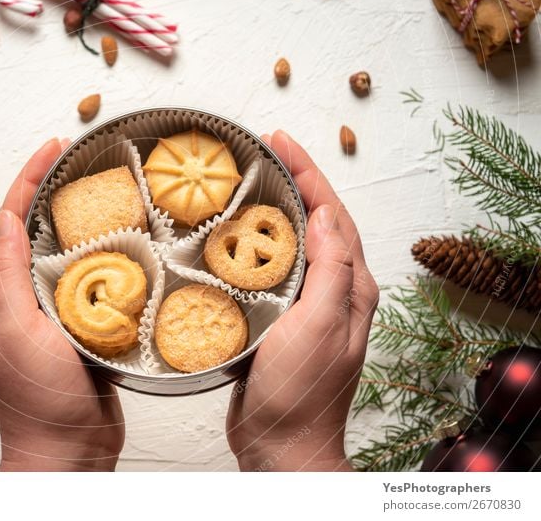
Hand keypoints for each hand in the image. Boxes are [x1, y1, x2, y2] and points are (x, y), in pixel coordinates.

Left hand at [0, 138, 123, 470]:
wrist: (67, 451)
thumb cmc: (39, 399)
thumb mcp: (16, 333)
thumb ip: (7, 278)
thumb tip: (3, 218)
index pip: (7, 222)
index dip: (27, 180)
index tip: (53, 148)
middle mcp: (16, 300)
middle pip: (29, 230)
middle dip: (48, 191)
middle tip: (77, 161)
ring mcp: (47, 314)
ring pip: (57, 253)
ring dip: (73, 219)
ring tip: (98, 191)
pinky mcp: (76, 328)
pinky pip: (83, 281)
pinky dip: (96, 255)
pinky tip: (117, 246)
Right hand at [226, 130, 378, 470]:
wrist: (281, 444)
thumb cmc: (302, 391)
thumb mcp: (322, 326)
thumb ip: (331, 271)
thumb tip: (325, 215)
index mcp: (351, 288)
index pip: (333, 215)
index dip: (309, 173)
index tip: (281, 141)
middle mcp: (334, 292)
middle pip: (316, 221)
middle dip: (295, 181)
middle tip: (264, 151)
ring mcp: (307, 306)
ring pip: (293, 242)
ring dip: (275, 208)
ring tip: (249, 181)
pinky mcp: (280, 319)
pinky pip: (272, 269)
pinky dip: (256, 244)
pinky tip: (235, 238)